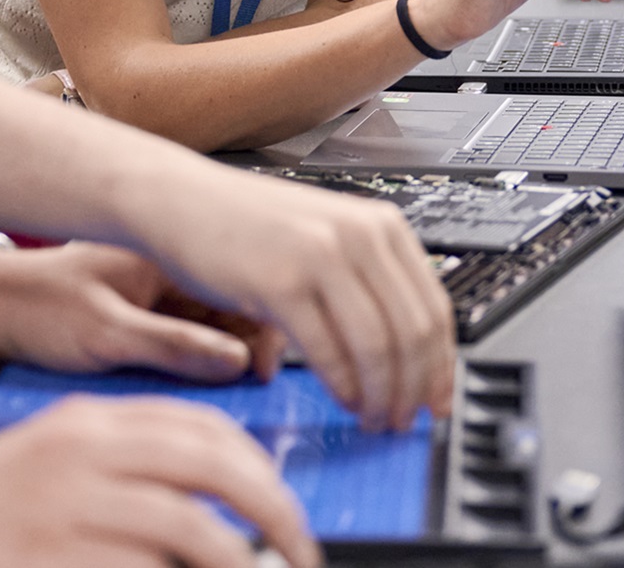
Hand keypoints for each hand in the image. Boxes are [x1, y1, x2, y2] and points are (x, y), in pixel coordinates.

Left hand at [0, 243, 280, 382]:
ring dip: (225, 353)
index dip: (263, 327)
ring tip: (230, 384)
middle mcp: (164, 269)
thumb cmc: (33, 307)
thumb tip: (236, 361)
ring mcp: (152, 292)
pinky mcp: (139, 315)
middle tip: (254, 383)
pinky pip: (187, 335)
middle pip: (233, 305)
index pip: (239, 284)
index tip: (266, 370)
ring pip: (213, 323)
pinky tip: (195, 378)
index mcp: (162, 257)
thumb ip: (173, 345)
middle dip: (250, 344)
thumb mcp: (105, 332)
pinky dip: (199, 357)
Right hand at [0, 394, 315, 567]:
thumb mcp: (44, 465)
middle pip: (217, 469)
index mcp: (86, 424)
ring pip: (196, 532)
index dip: (259, 466)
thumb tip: (202, 502)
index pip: (203, 428)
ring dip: (242, 564)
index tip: (283, 503)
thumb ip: (118, 470)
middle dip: (276, 512)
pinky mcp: (57, 560)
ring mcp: (69, 512)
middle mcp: (85, 456)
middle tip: (300, 552)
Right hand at [119, 166, 452, 430]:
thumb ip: (368, 282)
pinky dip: (343, 386)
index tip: (439, 402)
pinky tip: (343, 400)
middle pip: (414, 333)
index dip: (443, 367)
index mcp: (380, 224)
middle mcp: (359, 235)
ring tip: (374, 418)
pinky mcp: (281, 281)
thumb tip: (410, 355)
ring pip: (378, 347)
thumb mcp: (326, 238)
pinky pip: (329, 351)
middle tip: (406, 421)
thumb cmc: (248, 228)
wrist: (180, 201)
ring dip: (381, 396)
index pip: (436, 308)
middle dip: (415, 390)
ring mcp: (321, 256)